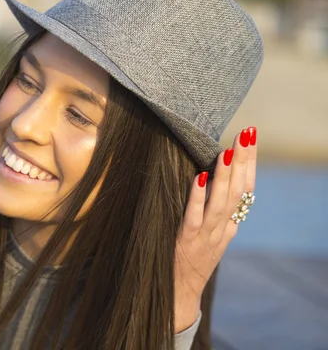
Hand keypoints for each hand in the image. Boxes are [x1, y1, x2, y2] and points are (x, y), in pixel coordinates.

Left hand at [173, 126, 256, 331]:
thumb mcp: (210, 238)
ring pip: (221, 202)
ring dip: (225, 176)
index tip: (251, 138)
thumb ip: (214, 213)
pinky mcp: (186, 242)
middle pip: (238, 191)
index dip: (249, 164)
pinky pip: (194, 217)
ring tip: (228, 150)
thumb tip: (211, 180)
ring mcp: (206, 236)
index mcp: (229, 225)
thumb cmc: (190, 262)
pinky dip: (198, 197)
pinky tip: (200, 177)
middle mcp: (222, 229)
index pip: (245, 189)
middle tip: (247, 133)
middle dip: (243, 161)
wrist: (179, 296)